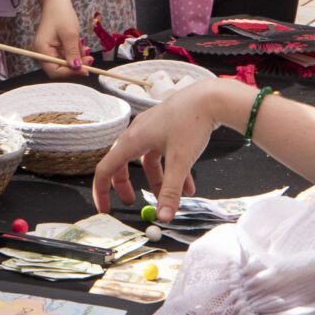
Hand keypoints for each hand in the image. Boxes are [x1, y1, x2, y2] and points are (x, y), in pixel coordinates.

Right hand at [31, 3, 87, 77]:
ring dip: (78, 59)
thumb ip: (72, 52)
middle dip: (76, 65)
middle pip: (60, 68)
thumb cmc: (60, 14)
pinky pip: (67, 56)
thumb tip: (77, 68)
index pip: (54, 71)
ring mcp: (50, 51)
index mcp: (42, 50)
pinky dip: (76, 53)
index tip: (85, 70)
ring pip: (66, 63)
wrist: (57, 1)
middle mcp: (43, 53)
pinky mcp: (56, 48)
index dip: (70, 73)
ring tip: (86, 49)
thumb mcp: (70, 34)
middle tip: (90, 60)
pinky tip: (82, 46)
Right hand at [92, 79, 234, 220]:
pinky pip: (162, 153)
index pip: (105, 169)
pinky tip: (189, 185)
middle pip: (123, 163)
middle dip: (127, 185)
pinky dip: (171, 169)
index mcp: (133, 139)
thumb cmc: (192, 121)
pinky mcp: (166, 126)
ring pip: (147, 160)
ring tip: (174, 197)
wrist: (211, 97)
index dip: (102, 191)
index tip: (105, 208)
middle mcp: (138, 132)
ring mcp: (152, 128)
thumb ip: (171, 191)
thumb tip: (163, 217)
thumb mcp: (180, 161)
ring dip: (158, 180)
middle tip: (132, 202)